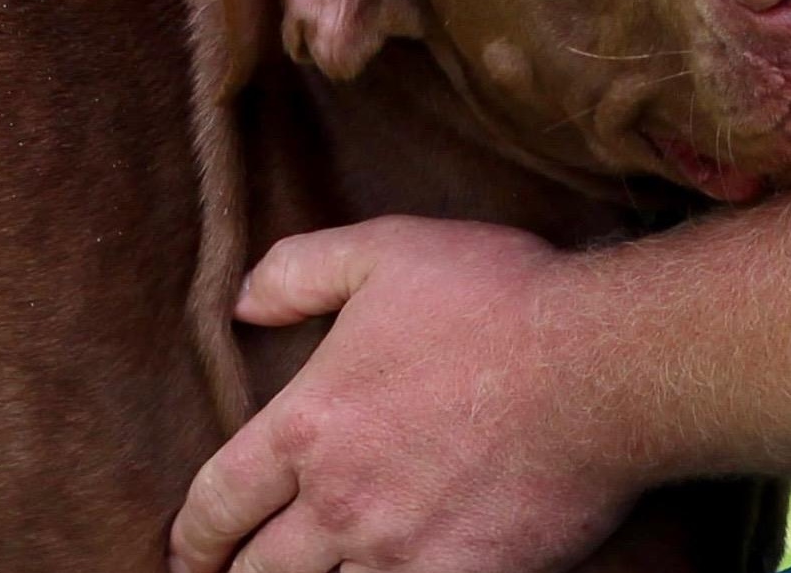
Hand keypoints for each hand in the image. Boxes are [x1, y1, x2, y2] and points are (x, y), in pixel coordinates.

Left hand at [168, 216, 634, 572]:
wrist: (599, 362)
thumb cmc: (496, 298)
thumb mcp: (388, 248)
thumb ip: (300, 270)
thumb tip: (242, 306)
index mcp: (310, 424)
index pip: (218, 502)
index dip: (194, 534)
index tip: (191, 549)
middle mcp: (341, 502)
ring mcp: (401, 551)